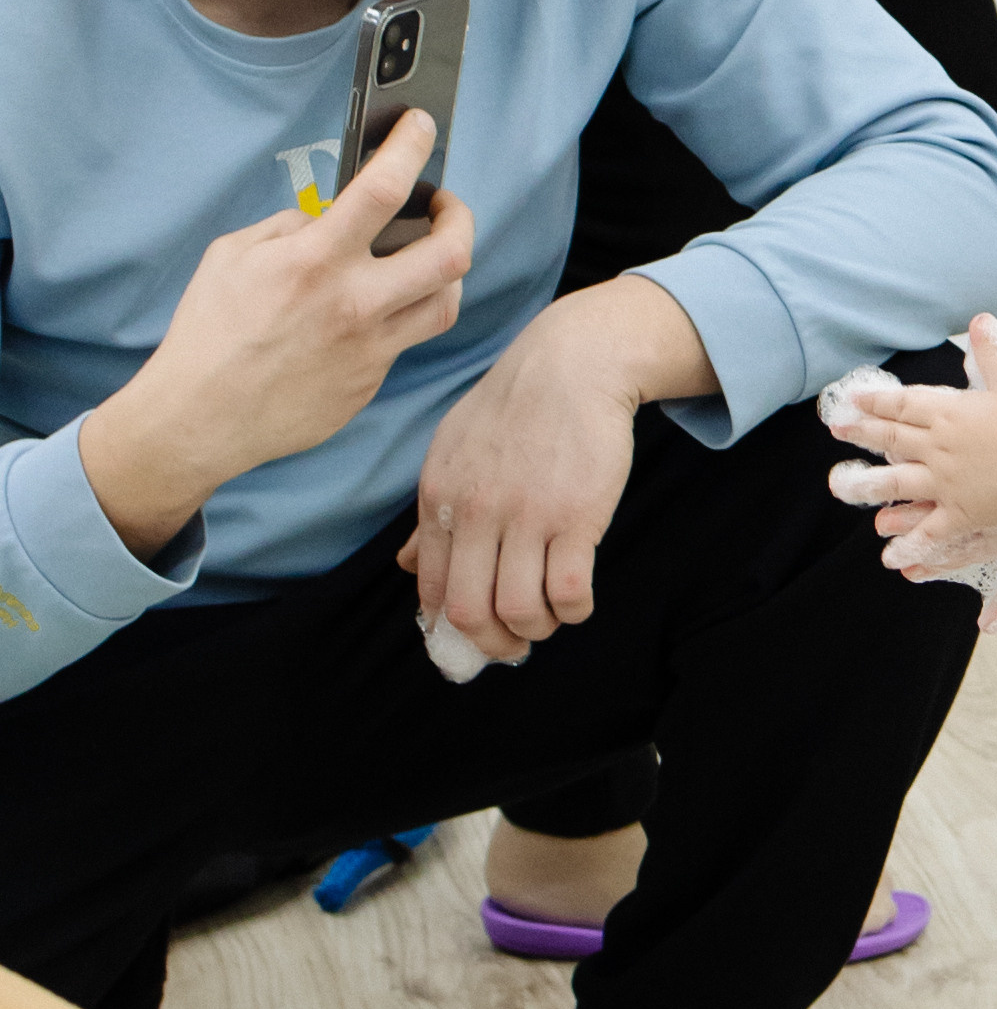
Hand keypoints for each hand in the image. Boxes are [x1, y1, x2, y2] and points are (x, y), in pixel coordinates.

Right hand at [78, 114, 471, 562]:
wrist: (200, 418)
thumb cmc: (209, 333)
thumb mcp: (233, 256)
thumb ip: (290, 229)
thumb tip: (327, 219)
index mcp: (314, 261)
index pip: (385, 188)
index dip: (413, 146)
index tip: (422, 126)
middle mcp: (354, 304)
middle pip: (451, 253)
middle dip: (460, 216)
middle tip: (444, 206)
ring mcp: (370, 348)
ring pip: (447, 302)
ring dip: (446, 270)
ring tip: (426, 255)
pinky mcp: (370, 382)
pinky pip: (405, 339)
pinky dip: (399, 314)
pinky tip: (377, 306)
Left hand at [398, 274, 712, 663]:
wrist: (572, 363)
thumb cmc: (514, 409)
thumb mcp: (453, 452)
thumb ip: (433, 514)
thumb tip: (407, 567)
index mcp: (440, 499)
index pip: (433, 591)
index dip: (454, 630)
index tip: (480, 636)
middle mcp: (476, 511)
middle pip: (471, 613)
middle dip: (495, 645)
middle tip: (516, 644)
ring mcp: (527, 515)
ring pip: (520, 610)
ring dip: (537, 629)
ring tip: (550, 615)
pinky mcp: (577, 516)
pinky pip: (568, 592)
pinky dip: (574, 612)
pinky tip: (578, 601)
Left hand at [826, 317, 996, 542]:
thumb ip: (993, 353)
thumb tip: (981, 319)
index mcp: (951, 414)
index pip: (905, 404)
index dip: (877, 400)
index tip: (854, 399)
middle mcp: (939, 447)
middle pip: (892, 437)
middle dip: (862, 432)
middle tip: (837, 429)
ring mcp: (945, 482)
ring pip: (896, 482)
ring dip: (866, 484)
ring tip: (841, 486)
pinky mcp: (960, 513)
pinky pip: (928, 531)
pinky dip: (908, 543)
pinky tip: (888, 555)